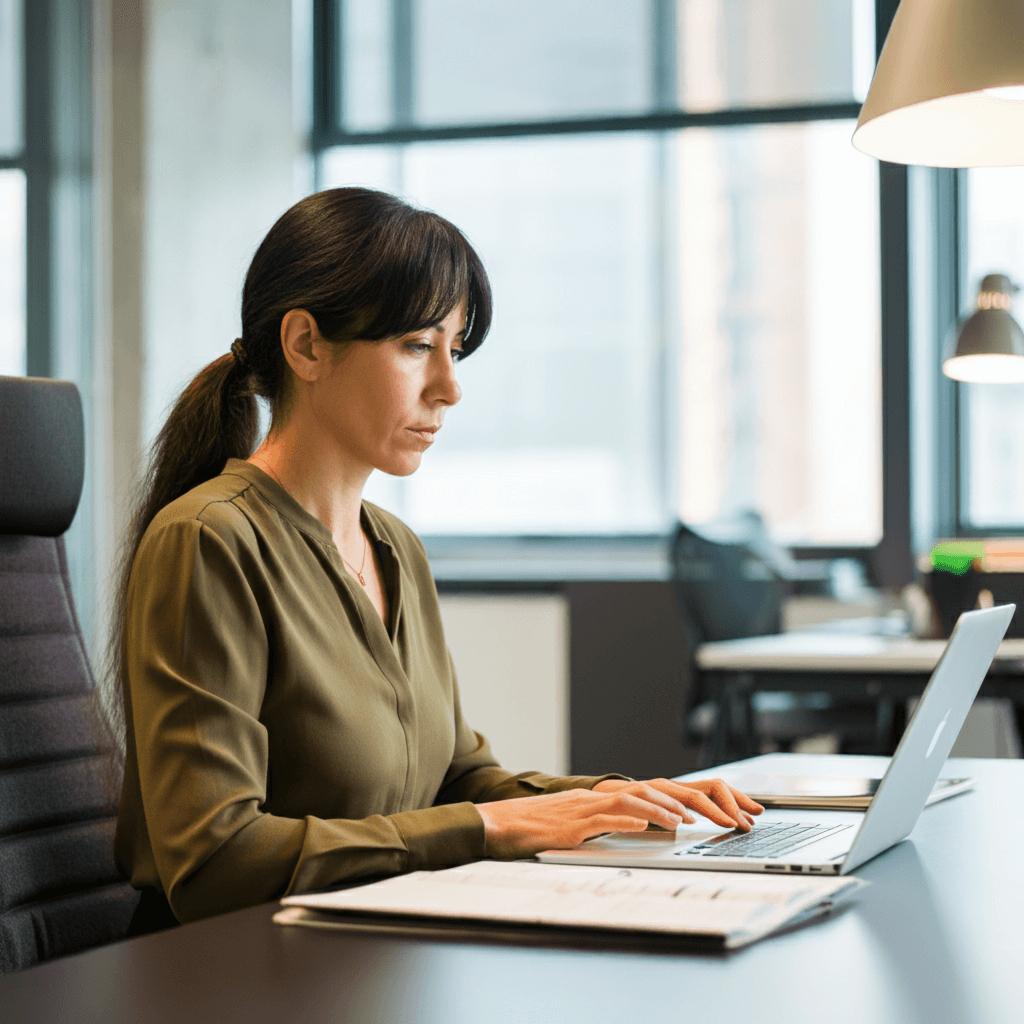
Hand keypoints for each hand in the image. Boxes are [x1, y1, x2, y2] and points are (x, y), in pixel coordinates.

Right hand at [474, 779, 762, 859]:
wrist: (504, 824)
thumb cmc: (545, 828)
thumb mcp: (591, 825)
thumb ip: (619, 821)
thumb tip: (648, 824)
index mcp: (616, 797)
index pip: (669, 790)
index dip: (704, 798)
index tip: (735, 812)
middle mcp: (609, 795)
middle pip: (664, 788)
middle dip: (704, 800)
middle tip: (736, 817)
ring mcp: (593, 805)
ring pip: (640, 795)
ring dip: (671, 807)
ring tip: (696, 821)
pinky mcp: (577, 821)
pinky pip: (610, 815)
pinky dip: (633, 817)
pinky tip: (652, 825)